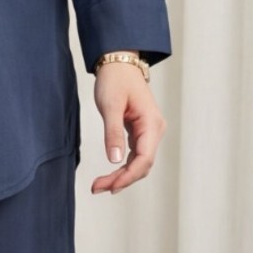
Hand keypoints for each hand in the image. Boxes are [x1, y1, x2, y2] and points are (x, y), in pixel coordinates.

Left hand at [89, 62, 165, 194]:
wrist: (119, 64)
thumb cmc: (116, 80)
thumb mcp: (110, 105)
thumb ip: (113, 133)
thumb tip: (115, 160)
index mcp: (151, 124)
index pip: (144, 159)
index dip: (127, 176)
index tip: (110, 186)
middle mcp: (154, 130)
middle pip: (142, 165)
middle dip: (121, 179)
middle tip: (97, 188)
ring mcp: (148, 132)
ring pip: (139, 163)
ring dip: (121, 176)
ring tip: (100, 185)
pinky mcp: (140, 132)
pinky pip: (135, 156)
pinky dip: (122, 167)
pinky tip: (110, 175)